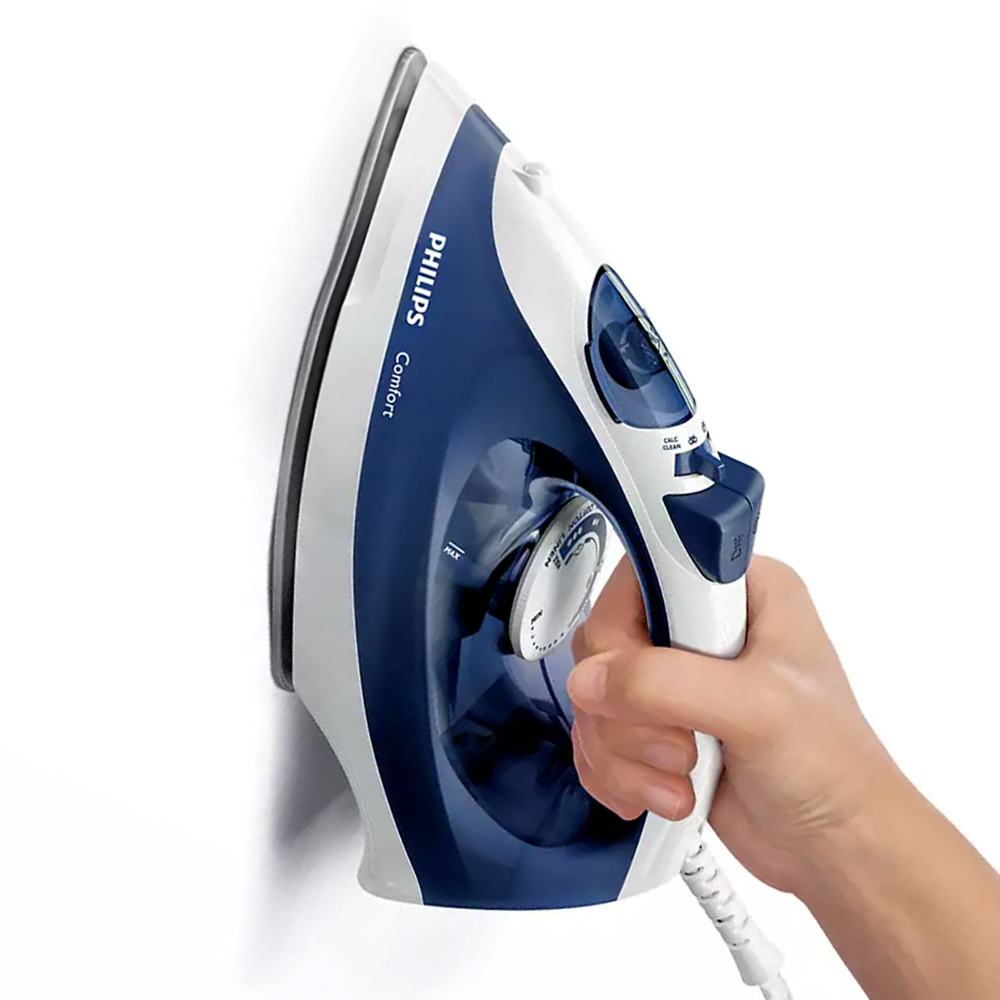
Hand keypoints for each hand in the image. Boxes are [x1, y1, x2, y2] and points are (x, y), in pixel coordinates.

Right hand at [568, 554, 907, 895]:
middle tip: (680, 744)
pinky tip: (662, 794)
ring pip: (593, 695)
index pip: (642, 574)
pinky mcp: (654, 725)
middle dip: (629, 707)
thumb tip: (589, 681)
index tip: (646, 674)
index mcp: (738, 590)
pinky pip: (594, 735)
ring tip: (681, 778)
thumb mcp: (758, 708)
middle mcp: (700, 625)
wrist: (835, 848)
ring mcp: (674, 678)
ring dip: (624, 751)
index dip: (627, 626)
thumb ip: (667, 682)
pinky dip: (616, 773)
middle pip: (605, 640)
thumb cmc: (831, 767)